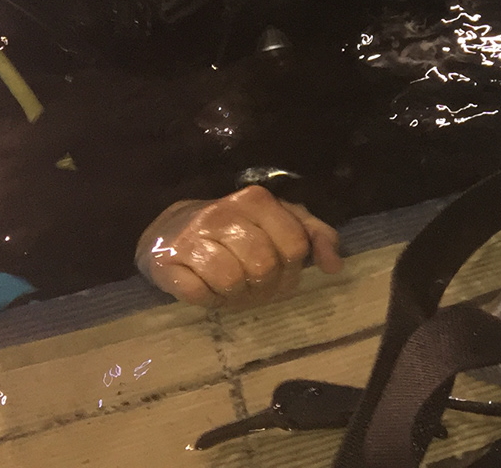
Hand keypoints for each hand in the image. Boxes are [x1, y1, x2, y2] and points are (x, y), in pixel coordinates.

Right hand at [136, 185, 342, 309]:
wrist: (172, 231)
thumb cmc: (237, 231)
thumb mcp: (281, 223)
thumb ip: (315, 236)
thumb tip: (333, 266)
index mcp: (258, 200)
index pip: (294, 245)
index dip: (292, 270)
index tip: (280, 273)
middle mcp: (224, 212)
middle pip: (264, 266)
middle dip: (263, 287)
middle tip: (253, 286)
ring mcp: (193, 235)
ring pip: (231, 280)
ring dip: (234, 295)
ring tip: (230, 288)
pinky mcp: (166, 260)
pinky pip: (197, 293)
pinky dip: (208, 300)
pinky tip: (207, 290)